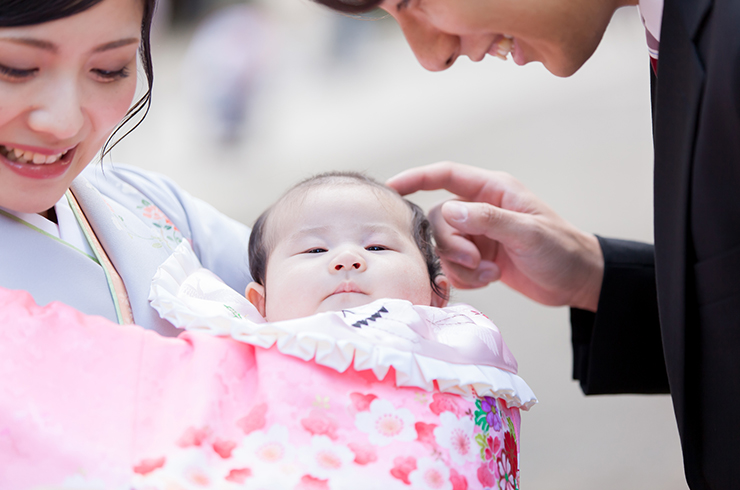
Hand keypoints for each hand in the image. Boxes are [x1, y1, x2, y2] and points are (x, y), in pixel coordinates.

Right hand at [387, 162, 603, 310]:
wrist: (577, 280)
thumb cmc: (561, 250)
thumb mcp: (528, 233)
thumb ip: (488, 220)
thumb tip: (449, 213)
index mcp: (493, 190)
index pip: (445, 175)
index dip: (415, 178)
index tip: (391, 189)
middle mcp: (480, 208)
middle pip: (438, 220)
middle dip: (451, 245)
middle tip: (475, 260)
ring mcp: (477, 234)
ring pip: (443, 247)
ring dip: (461, 266)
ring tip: (491, 274)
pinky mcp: (477, 258)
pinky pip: (453, 267)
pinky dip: (466, 278)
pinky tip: (490, 280)